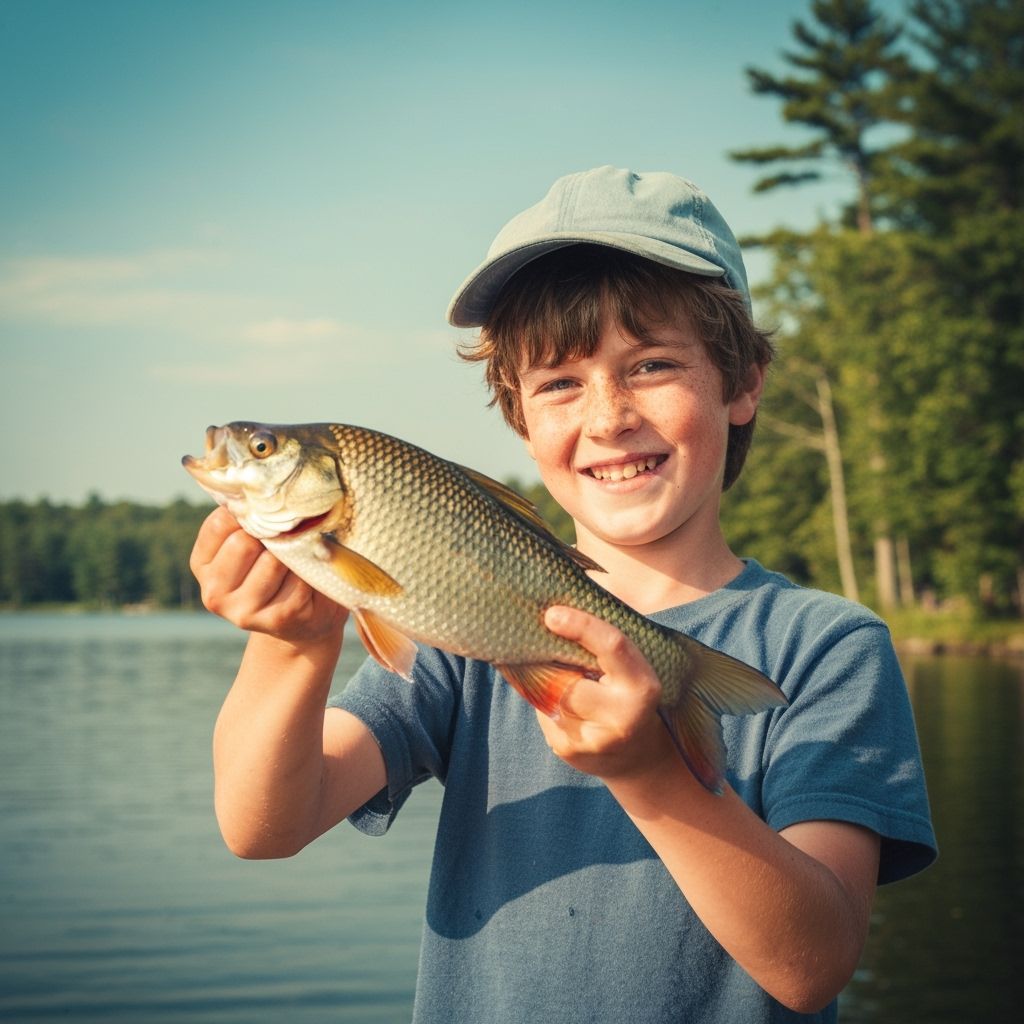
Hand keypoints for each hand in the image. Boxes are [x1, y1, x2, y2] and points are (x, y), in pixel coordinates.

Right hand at [190, 507, 346, 645]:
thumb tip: (257, 483)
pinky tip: (309, 574)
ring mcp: (243, 611)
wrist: (304, 618)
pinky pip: (298, 579)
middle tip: (288, 534)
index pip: (219, 523)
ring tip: (299, 554)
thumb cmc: (277, 566)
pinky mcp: (276, 620)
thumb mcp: (253, 541)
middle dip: (271, 533)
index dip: (248, 512)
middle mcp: (214, 592)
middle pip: (243, 543)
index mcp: (203, 564)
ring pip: (273, 561)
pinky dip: (310, 571)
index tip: (268, 512)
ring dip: (293, 552)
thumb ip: (247, 517)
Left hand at [538, 605, 677, 782]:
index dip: (582, 626)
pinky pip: (543, 713)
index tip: (552, 615)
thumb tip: (553, 618)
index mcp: (642, 687)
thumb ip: (603, 647)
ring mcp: (593, 739)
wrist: (636, 757)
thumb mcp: (632, 671)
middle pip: (567, 677)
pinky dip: (544, 702)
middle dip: (552, 663)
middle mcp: (621, 716)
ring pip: (549, 694)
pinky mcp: (569, 751)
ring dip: (546, 682)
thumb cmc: (629, 697)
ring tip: (559, 679)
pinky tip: (561, 706)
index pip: (612, 646)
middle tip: (547, 648)